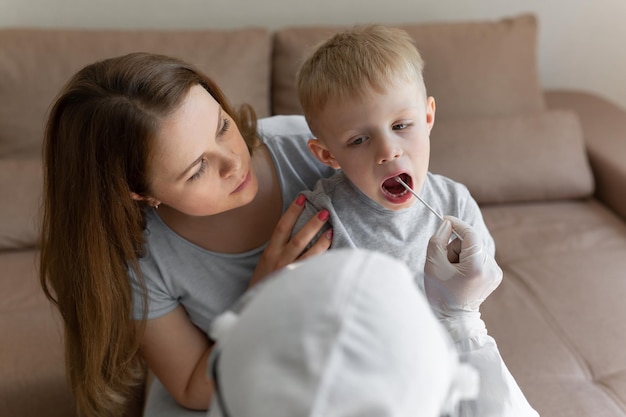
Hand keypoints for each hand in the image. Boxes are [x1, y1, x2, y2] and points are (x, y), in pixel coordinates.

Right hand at [250, 194, 331, 285]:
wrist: (262, 308)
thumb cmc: (264, 282)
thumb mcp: (266, 262)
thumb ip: (279, 248)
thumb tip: (296, 229)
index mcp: (270, 253)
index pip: (282, 227)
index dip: (292, 211)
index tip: (302, 197)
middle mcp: (280, 261)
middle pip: (298, 238)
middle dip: (312, 224)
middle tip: (325, 211)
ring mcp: (290, 273)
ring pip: (309, 254)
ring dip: (322, 241)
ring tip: (331, 230)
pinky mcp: (299, 284)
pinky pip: (314, 270)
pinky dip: (324, 261)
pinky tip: (335, 255)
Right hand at [424, 216, 501, 340]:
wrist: (453, 318)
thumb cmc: (440, 293)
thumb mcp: (432, 264)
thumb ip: (438, 240)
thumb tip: (447, 224)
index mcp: (477, 267)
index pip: (470, 234)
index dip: (457, 224)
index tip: (444, 219)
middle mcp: (491, 268)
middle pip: (471, 241)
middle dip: (456, 247)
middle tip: (446, 265)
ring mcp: (495, 272)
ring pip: (475, 248)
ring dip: (461, 255)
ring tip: (453, 273)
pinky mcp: (495, 275)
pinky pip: (480, 257)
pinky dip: (468, 261)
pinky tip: (462, 275)